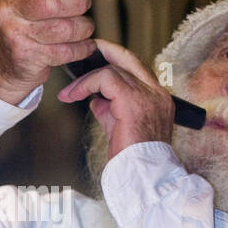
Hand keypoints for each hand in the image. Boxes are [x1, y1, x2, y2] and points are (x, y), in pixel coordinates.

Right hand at [0, 0, 94, 104]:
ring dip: (83, 27)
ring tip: (85, 26)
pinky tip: (85, 45)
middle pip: (51, 3)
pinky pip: (65, 51)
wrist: (6, 63)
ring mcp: (16, 36)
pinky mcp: (28, 57)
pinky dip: (82, 48)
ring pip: (63, 29)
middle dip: (78, 2)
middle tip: (85, 3)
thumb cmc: (26, 24)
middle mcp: (8, 12)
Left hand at [57, 36, 174, 159]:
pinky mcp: (132, 101)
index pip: (137, 69)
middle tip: (85, 53)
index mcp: (158, 99)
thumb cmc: (133, 159)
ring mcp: (148, 95)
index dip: (115, 61)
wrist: (144, 175)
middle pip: (129, 59)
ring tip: (69, 93)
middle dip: (105, 51)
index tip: (95, 64)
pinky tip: (73, 95)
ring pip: (113, 69)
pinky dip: (86, 84)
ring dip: (85, 79)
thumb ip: (110, 109)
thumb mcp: (120, 128)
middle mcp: (157, 94)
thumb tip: (95, 99)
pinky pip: (105, 78)